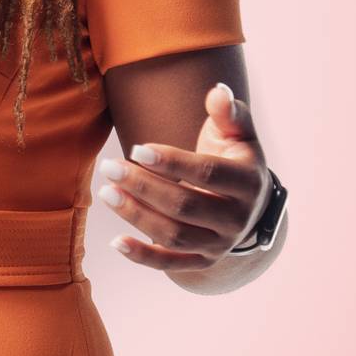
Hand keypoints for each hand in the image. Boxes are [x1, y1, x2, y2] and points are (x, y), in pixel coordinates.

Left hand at [96, 80, 269, 271]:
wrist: (249, 204)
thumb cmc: (233, 158)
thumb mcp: (237, 135)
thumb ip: (228, 113)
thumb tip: (218, 91)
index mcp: (248, 182)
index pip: (208, 173)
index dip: (172, 162)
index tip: (137, 148)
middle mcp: (237, 218)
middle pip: (185, 205)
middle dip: (143, 186)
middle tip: (109, 167)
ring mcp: (221, 244)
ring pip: (175, 235)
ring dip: (136, 216)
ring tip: (106, 193)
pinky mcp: (204, 261)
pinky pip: (171, 264)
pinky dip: (143, 257)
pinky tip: (115, 242)